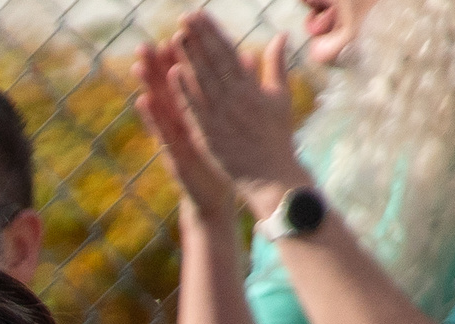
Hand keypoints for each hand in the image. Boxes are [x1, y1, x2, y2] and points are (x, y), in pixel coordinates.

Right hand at [131, 38, 243, 229]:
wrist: (219, 194)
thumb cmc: (226, 156)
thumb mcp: (233, 119)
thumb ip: (239, 87)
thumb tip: (248, 56)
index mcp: (199, 110)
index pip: (189, 76)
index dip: (182, 55)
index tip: (178, 32)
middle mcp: (183, 121)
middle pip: (168, 88)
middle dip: (157, 65)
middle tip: (145, 43)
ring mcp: (176, 137)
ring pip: (160, 107)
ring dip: (149, 87)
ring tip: (139, 65)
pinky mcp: (174, 153)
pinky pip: (162, 132)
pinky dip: (152, 117)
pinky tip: (143, 101)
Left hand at [167, 13, 307, 214]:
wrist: (272, 176)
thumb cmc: (277, 137)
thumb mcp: (279, 97)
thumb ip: (277, 65)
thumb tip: (281, 35)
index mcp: (252, 87)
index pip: (228, 52)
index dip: (213, 32)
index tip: (200, 14)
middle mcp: (237, 98)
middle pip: (214, 62)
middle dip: (200, 38)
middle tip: (185, 16)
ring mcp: (223, 116)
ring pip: (203, 82)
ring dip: (189, 58)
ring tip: (175, 36)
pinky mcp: (210, 135)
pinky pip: (195, 109)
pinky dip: (185, 91)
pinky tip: (173, 74)